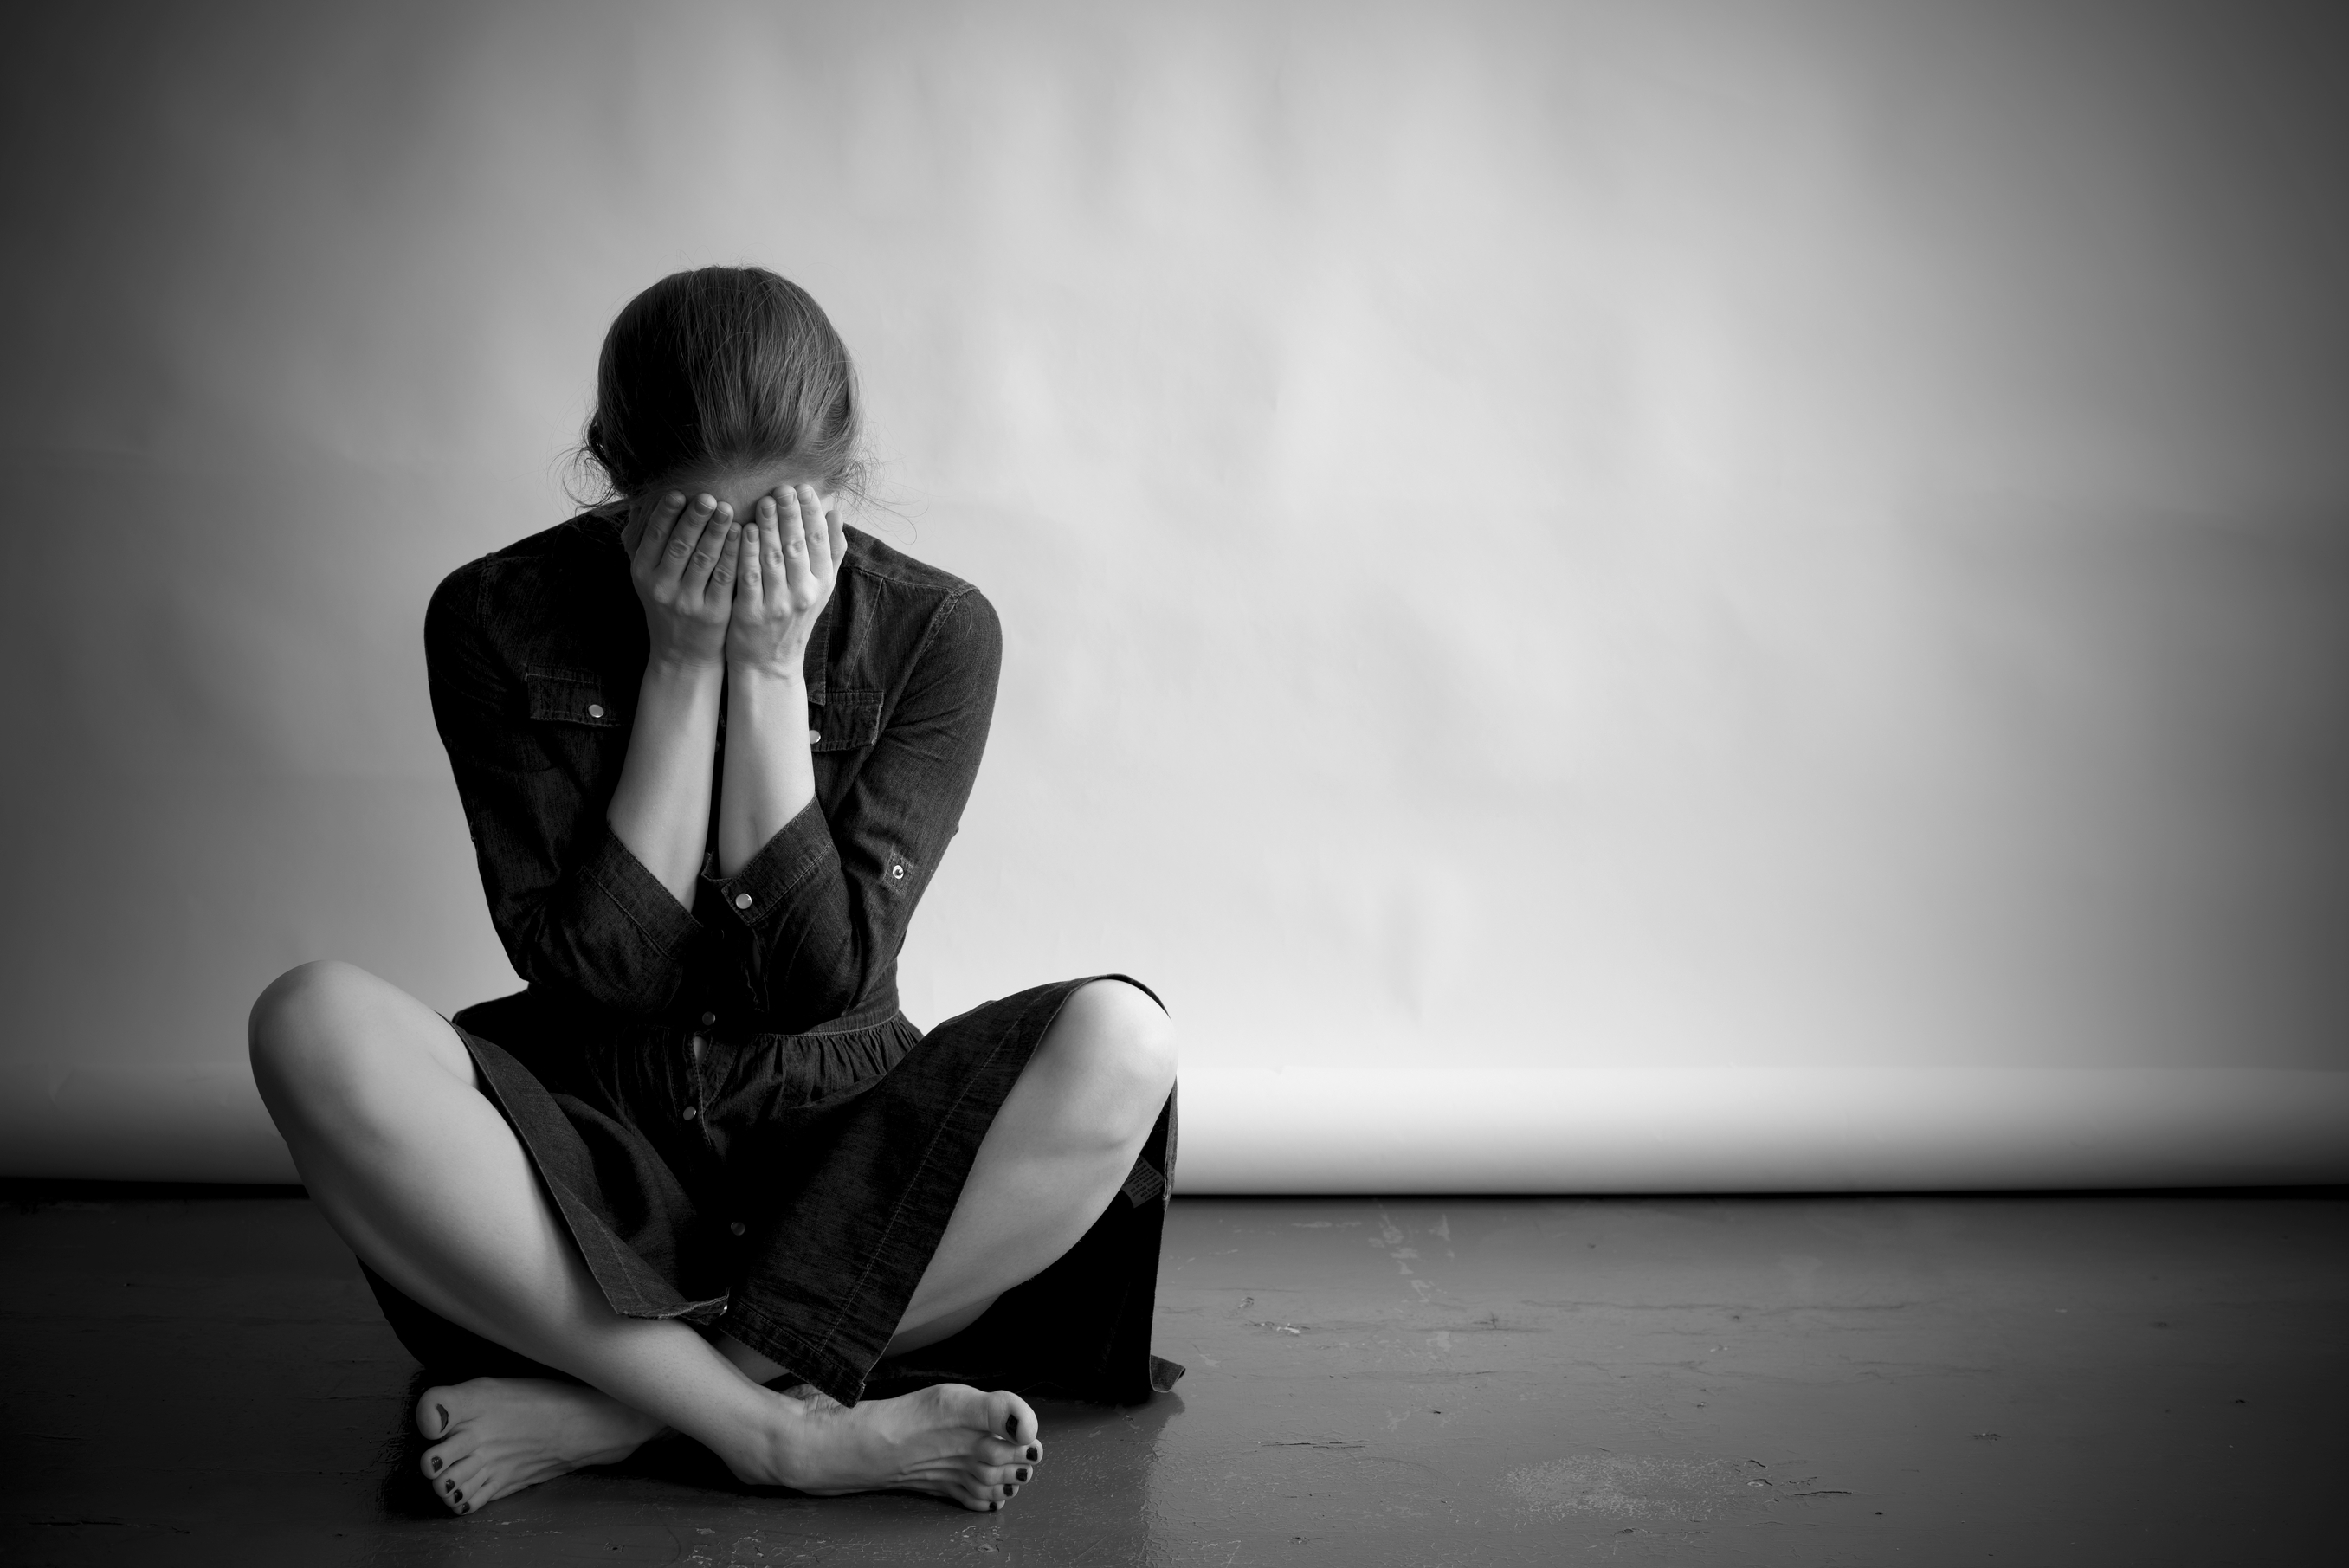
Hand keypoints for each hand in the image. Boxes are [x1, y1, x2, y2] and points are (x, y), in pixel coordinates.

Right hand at [624, 491, 739, 668]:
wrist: (681, 655)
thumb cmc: (668, 608)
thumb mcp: (648, 579)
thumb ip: (648, 544)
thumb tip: (644, 503)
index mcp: (643, 574)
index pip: (655, 537)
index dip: (666, 514)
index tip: (679, 493)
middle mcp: (662, 588)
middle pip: (680, 546)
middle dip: (695, 519)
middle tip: (709, 496)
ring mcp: (688, 602)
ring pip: (704, 560)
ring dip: (717, 532)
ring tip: (728, 509)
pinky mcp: (714, 614)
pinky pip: (726, 579)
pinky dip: (734, 555)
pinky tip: (743, 536)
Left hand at [726, 483, 842, 676]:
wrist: (769, 664)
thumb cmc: (793, 619)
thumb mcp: (819, 588)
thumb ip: (829, 552)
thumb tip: (836, 511)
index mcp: (821, 584)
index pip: (820, 542)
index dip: (812, 514)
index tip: (804, 489)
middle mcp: (804, 594)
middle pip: (799, 546)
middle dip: (792, 515)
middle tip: (783, 488)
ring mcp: (778, 605)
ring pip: (775, 559)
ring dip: (769, 528)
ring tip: (764, 501)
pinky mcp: (752, 614)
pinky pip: (750, 577)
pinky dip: (747, 552)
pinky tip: (743, 531)